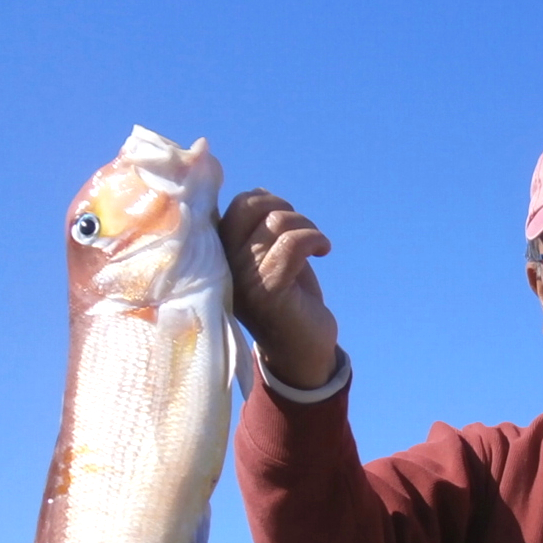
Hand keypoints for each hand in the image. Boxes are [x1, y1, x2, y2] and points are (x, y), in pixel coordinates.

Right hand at [220, 190, 339, 389]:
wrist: (301, 349)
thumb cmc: (287, 298)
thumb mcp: (265, 256)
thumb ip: (255, 228)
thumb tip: (259, 192)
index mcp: (217, 253)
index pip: (232, 204)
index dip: (261, 199)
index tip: (282, 216)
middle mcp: (222, 265)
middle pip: (249, 205)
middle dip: (282, 208)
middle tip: (301, 229)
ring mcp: (242, 278)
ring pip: (276, 222)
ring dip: (306, 226)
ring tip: (316, 245)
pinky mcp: (267, 291)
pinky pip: (293, 243)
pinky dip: (315, 239)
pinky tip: (324, 251)